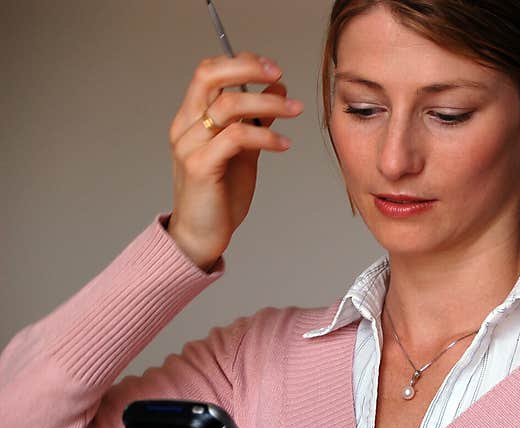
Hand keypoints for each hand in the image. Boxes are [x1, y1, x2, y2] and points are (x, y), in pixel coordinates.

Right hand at [168, 52, 304, 269]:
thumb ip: (256, 120)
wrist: (202, 235)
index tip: (272, 69)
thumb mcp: (243, 151)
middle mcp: (186, 127)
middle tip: (278, 73)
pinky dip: (265, 136)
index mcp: (192, 118)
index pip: (208, 72)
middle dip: (247, 68)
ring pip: (228, 106)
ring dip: (268, 103)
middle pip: (209, 76)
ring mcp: (190, 146)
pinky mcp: (201, 166)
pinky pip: (236, 138)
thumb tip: (277, 88)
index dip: (240, 63)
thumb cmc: (220, 194)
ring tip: (295, 110)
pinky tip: (284, 144)